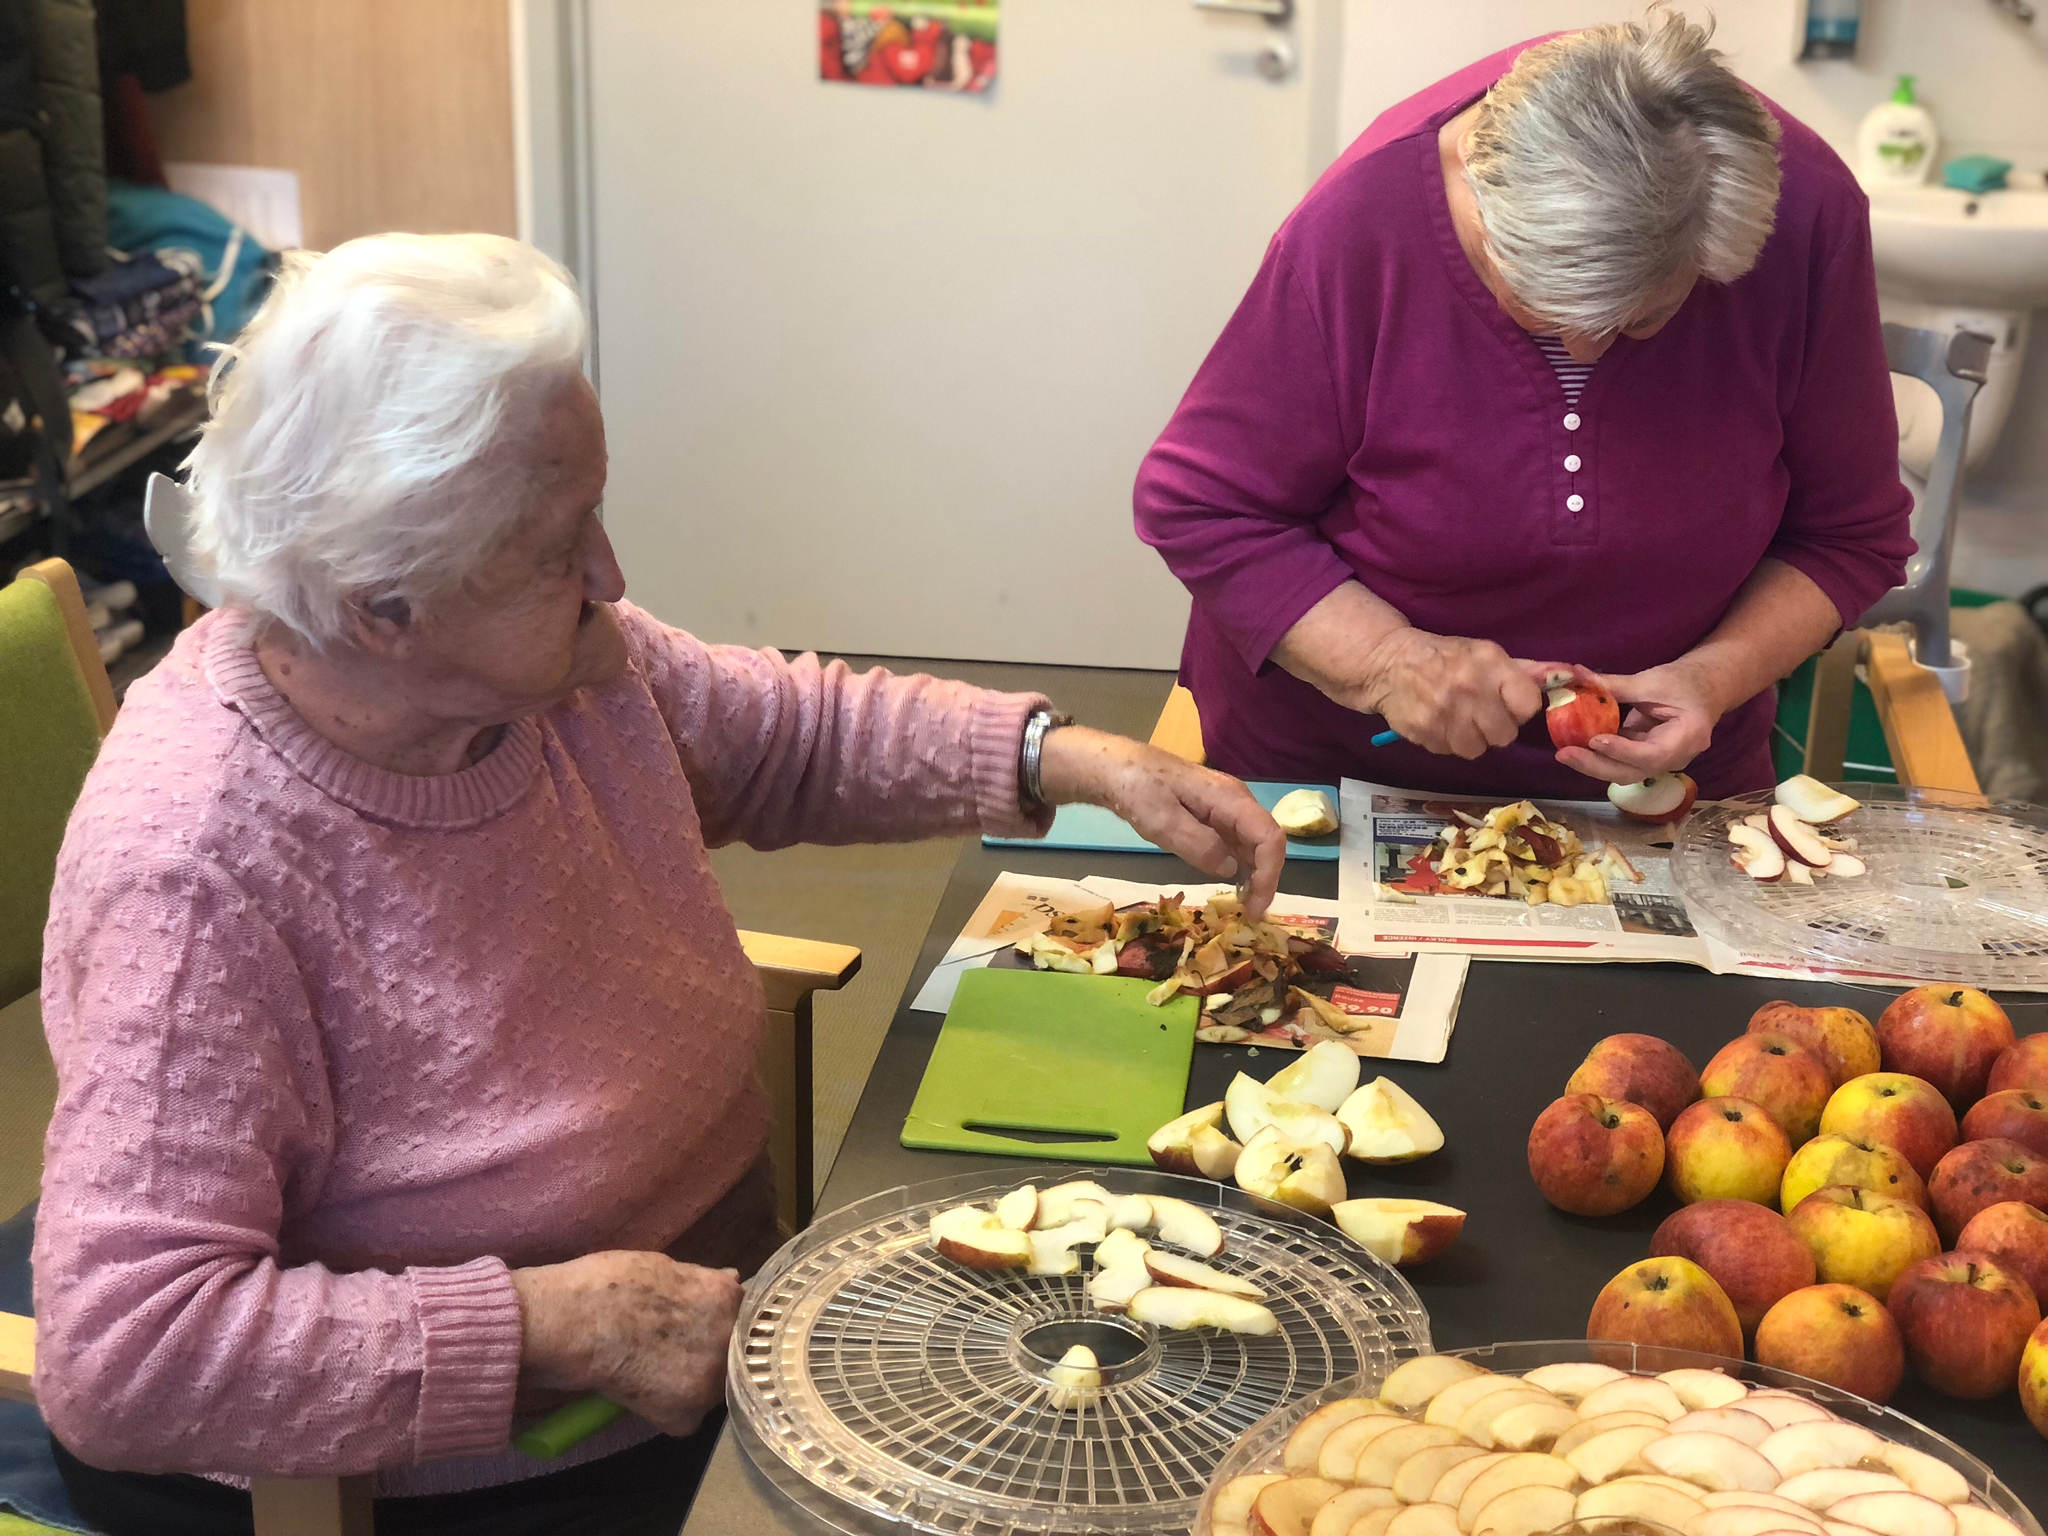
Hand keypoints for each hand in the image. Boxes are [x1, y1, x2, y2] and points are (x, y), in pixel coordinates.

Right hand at [512, 1250, 741, 1437]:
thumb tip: (731, 1280)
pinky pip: (683, 1419)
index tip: (698, 1331)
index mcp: (727, 1297)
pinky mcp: (686, 1415)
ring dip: (688, 1386)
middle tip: (670, 1352)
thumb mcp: (666, 1267)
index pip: (740, 1318)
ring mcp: (711, 1380)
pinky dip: (664, 1412)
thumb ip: (703, 1282)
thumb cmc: (609, 1284)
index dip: (717, 1326)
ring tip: (651, 1373)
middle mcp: (729, 1339)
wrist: (575, 1322)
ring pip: (710, 1389)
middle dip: (706, 1356)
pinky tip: (641, 1395)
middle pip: (730, 1355)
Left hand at [1037, 726, 1285, 919]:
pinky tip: (1231, 884)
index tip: (1256, 907)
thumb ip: (1199, 845)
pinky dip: (1240, 866)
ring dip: (1255, 875)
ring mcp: (1227, 807)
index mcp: (1229, 798)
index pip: (1269, 837)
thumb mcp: (1162, 821)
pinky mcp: (1216, 815)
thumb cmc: (1138, 790)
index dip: (1269, 874)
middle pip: (1267, 842)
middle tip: (1250, 913)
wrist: (1117, 768)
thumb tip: (1231, 870)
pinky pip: (1238, 842)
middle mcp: (1236, 800)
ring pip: (1255, 844)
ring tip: (1243, 905)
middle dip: (1265, 879)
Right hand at [1346, 629, 1551, 759]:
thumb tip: (1567, 676)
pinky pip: (1450, 751)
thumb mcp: (1483, 653)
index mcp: (1490, 664)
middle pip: (1505, 735)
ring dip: (1470, 739)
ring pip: (1478, 749)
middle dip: (1495, 728)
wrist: (1389, 663)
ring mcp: (1445, 713)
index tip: (1508, 704)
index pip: (1528, 705)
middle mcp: (1470, 688)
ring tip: (1458, 721)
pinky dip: (1446, 742)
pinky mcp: (1425, 732)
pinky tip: (1439, 723)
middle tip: (1480, 715)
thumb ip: (1522, 670)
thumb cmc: (1444, 657)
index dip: (1520, 709)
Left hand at [1553, 659, 1719, 782]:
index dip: (1621, 751)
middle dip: (1597, 765)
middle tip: (1564, 754)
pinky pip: (1622, 763)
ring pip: (1625, 772)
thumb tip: (1575, 676)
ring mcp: (1662, 762)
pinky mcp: (1647, 758)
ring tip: (1565, 753)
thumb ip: (1614, 684)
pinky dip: (1599, 757)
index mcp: (1688, 737)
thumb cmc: (1685, 681)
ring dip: (1594, 764)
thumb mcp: (1652, 680)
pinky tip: (1575, 749)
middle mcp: (1676, 758)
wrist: (1706, 687)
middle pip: (1633, 771)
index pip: (1651, 754)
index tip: (1594, 740)